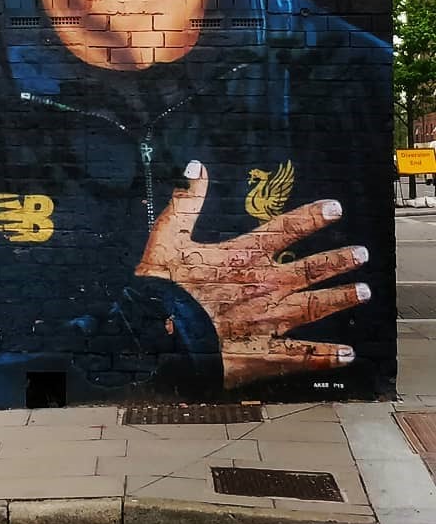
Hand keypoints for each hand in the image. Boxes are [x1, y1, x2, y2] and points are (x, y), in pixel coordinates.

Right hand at [135, 159, 368, 388]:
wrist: (159, 333)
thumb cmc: (163, 286)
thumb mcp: (166, 235)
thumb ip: (185, 201)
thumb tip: (196, 167)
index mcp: (243, 256)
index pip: (285, 230)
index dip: (312, 217)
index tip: (336, 209)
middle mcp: (265, 285)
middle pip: (310, 269)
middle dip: (338, 260)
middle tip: (361, 253)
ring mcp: (269, 320)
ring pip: (315, 307)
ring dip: (340, 298)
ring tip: (363, 292)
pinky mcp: (266, 352)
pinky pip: (303, 355)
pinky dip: (327, 356)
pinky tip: (348, 355)